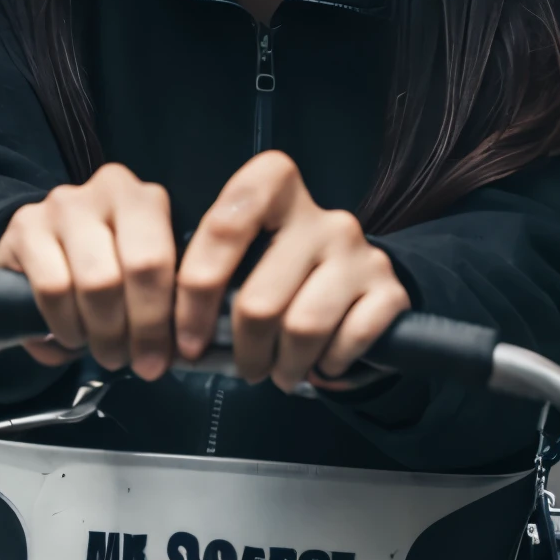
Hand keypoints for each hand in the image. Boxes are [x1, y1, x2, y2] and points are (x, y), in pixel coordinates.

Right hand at [0, 164, 175, 378]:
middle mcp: (107, 189)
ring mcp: (63, 204)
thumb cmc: (109, 262)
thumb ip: (166, 297)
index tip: (169, 357)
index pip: (161, 259)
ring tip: (104, 351)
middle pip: (135, 269)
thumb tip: (183, 349)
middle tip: (135, 361)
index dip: (166, 317)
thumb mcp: (145, 271)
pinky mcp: (24, 226)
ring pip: (94, 282)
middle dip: (140, 329)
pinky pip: (51, 288)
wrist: (49, 242)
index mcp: (147, 198)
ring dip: (102, 332)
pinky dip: (64, 325)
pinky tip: (72, 336)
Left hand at [174, 151, 410, 392]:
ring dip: (284, 365)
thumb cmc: (282, 274)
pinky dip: (329, 365)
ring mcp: (358, 251)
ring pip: (303, 327)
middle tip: (243, 367)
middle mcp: (321, 215)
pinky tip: (322, 362)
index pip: (224, 225)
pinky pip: (349, 341)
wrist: (358, 285)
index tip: (187, 339)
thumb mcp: (245, 259)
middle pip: (260, 299)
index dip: (196, 290)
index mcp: (273, 187)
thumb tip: (169, 334)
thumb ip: (212, 279)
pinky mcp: (389, 288)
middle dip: (244, 349)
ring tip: (279, 372)